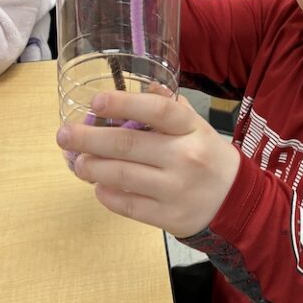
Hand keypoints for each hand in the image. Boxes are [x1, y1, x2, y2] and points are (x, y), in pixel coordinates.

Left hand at [56, 90, 240, 237]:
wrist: (237, 203)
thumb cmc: (209, 158)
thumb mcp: (198, 127)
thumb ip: (171, 107)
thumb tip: (144, 86)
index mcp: (192, 129)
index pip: (157, 111)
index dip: (123, 104)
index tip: (95, 102)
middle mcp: (184, 158)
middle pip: (128, 145)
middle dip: (88, 139)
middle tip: (64, 136)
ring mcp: (175, 190)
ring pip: (122, 176)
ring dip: (91, 168)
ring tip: (78, 162)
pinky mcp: (168, 217)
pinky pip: (128, 205)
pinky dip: (106, 194)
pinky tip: (98, 185)